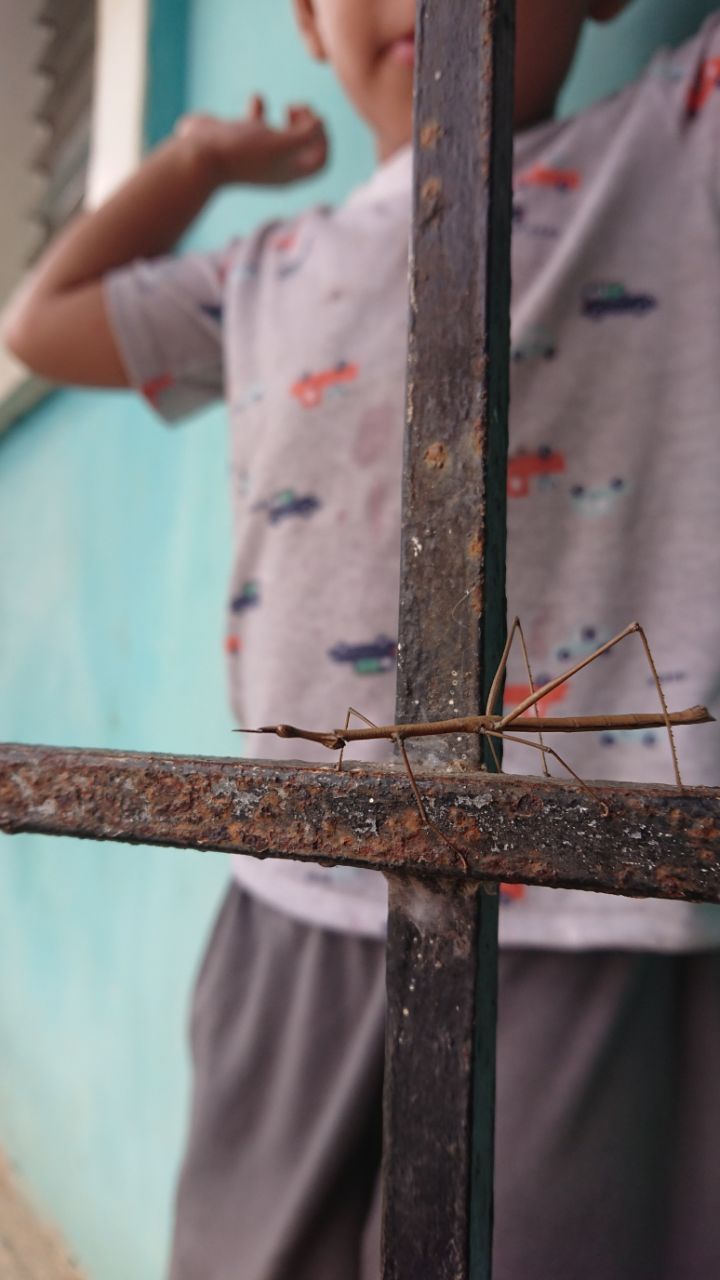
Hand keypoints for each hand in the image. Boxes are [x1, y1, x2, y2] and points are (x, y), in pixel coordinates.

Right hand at [176, 96, 328, 186]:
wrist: (197, 155)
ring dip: (294, 120)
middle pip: (307, 150)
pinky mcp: (236, 138)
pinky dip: (260, 107)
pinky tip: (257, 98)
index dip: (325, 139)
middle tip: (300, 109)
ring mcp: (255, 153)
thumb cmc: (241, 151)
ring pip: (283, 137)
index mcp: (288, 174)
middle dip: (311, 126)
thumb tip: (321, 122)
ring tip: (289, 106)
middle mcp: (274, 166)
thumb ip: (306, 135)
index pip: (321, 162)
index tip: (314, 120)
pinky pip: (255, 122)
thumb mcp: (280, 144)